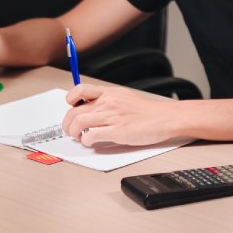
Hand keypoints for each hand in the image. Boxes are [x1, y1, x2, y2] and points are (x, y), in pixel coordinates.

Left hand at [61, 84, 178, 146]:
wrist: (164, 118)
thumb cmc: (147, 111)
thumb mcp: (124, 96)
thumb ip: (107, 99)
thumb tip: (91, 107)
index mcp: (109, 93)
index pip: (80, 90)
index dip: (70, 99)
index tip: (71, 108)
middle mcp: (108, 103)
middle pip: (75, 111)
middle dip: (68, 123)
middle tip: (70, 130)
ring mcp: (111, 117)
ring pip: (79, 123)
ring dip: (74, 133)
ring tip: (79, 137)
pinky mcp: (117, 131)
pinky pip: (91, 136)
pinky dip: (86, 141)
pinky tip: (91, 142)